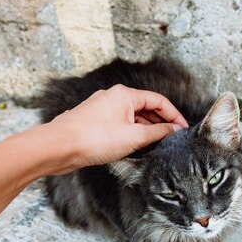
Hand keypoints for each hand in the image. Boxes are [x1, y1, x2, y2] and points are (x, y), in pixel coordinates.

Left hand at [40, 84, 188, 173]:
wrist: (59, 146)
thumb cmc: (94, 139)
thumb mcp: (134, 136)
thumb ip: (157, 132)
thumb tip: (174, 130)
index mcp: (125, 95)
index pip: (158, 101)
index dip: (174, 115)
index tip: (182, 130)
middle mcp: (113, 97)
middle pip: (145, 108)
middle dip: (161, 123)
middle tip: (172, 139)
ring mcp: (102, 109)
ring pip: (132, 117)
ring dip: (146, 129)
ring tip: (156, 145)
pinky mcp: (94, 122)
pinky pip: (119, 124)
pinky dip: (131, 133)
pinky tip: (134, 147)